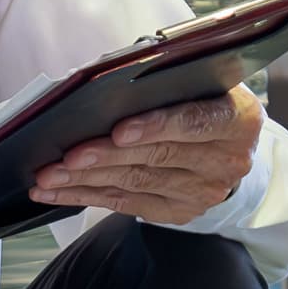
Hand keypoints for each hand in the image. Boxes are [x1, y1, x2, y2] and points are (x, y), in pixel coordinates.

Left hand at [32, 84, 262, 225]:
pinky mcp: (180, 212)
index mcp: (238, 119)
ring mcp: (204, 191)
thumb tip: (107, 76)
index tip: (119, 130)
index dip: (157, 126)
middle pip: (158, 157)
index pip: (196, 121)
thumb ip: (167, 80)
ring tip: (49, 175)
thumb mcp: (199, 83)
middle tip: (65, 157)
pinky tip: (55, 192)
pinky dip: (86, 196)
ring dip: (87, 180)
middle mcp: (227, 160)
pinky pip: (126, 204)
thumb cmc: (201, 101)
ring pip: (137, 183)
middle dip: (106, 156)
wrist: (228, 148)